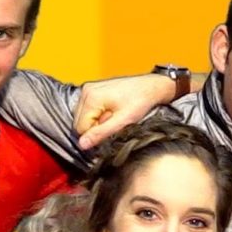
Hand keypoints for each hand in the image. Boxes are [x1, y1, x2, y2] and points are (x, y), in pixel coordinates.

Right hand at [74, 72, 207, 148]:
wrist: (151, 87)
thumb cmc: (141, 101)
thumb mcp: (123, 121)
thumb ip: (101, 133)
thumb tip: (82, 144)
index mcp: (91, 97)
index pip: (80, 128)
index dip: (96, 134)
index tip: (112, 129)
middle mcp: (86, 90)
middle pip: (80, 122)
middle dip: (97, 127)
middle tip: (115, 121)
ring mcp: (89, 88)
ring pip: (84, 116)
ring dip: (98, 121)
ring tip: (115, 115)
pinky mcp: (94, 89)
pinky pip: (89, 109)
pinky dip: (100, 114)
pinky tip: (113, 110)